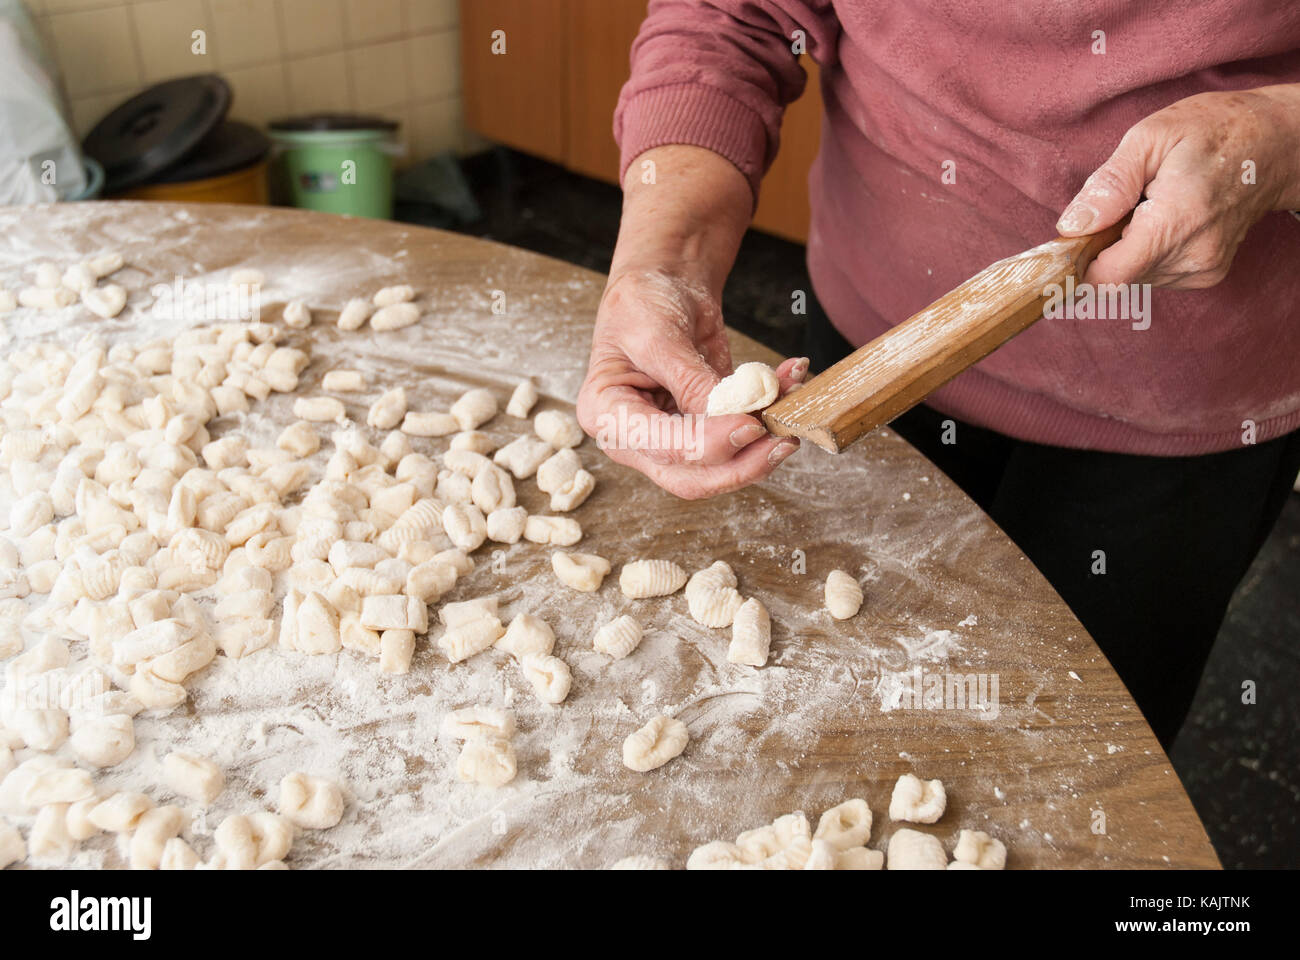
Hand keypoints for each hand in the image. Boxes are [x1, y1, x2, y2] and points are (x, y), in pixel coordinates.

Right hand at [576, 266, 805, 499]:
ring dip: (764, 443)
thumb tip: (729, 418)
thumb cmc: (641, 302)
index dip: (708, 445)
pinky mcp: (707, 426)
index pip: (662, 448)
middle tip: (782, 442)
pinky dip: (768, 413)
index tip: (749, 425)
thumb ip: (690, 381)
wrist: (660, 281)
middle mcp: (637, 438)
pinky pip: (741, 434)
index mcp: (608, 415)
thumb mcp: (658, 336)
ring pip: (722, 465)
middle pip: (692, 477)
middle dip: (741, 466)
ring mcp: (674, 437)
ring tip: (792, 406)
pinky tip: (788, 384)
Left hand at [1057, 85, 1299, 288]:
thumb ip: (1109, 184)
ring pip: (1133, 277)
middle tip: (1124, 205)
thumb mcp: (1151, 137)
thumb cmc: (1213, 130)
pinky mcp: (1206, 275)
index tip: (1077, 236)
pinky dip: (1147, 252)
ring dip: (1127, 249)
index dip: (1080, 261)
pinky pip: (1154, 275)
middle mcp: (1193, 255)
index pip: (1108, 277)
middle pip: (1116, 277)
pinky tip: (1165, 220)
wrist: (1276, 143)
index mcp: (1176, 221)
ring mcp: (1203, 270)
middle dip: (1105, 247)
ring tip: (1150, 208)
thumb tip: (1072, 226)